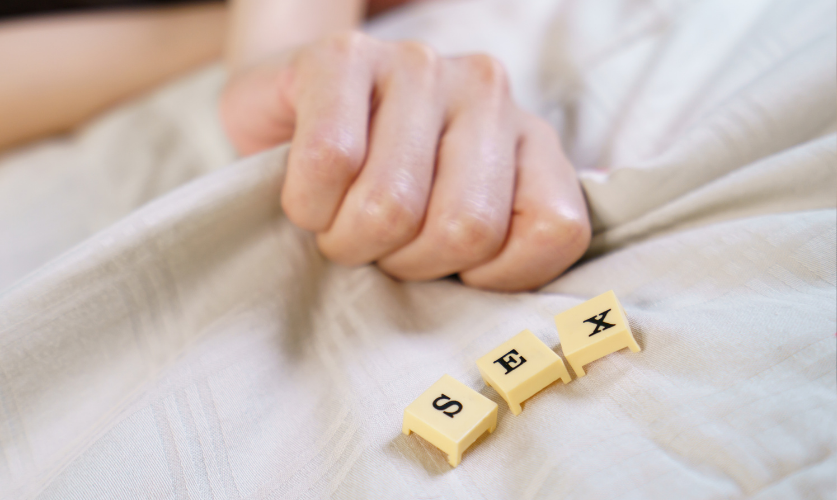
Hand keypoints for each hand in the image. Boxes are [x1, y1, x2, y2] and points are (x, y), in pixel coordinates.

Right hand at [219, 32, 589, 290]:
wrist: (281, 120)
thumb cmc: (369, 195)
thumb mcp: (447, 233)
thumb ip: (493, 265)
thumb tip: (512, 341)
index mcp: (530, 141)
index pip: (555, 231)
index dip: (488, 278)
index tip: (445, 268)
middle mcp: (487, 91)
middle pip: (466, 228)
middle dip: (403, 262)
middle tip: (377, 247)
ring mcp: (419, 65)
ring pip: (392, 204)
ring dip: (347, 240)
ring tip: (339, 221)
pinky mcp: (344, 55)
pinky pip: (331, 161)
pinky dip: (307, 204)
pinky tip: (308, 196)